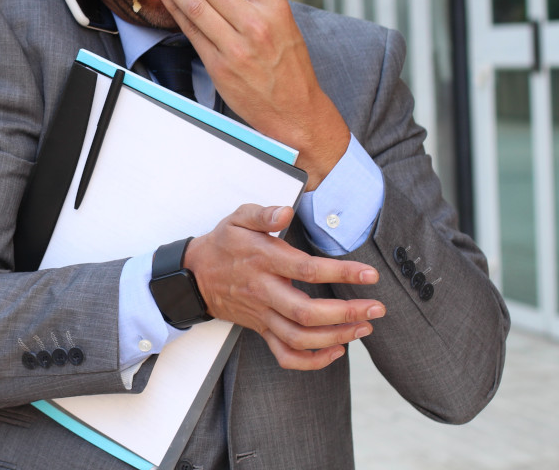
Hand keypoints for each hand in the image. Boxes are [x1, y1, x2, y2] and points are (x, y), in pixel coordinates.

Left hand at [152, 0, 348, 187]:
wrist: (295, 111)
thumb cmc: (289, 67)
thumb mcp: (285, 24)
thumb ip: (258, 0)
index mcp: (277, 7)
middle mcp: (255, 24)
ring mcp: (234, 46)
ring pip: (193, 5)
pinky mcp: (217, 65)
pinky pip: (190, 30)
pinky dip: (175, 10)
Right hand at [184, 204, 383, 370]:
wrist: (195, 276)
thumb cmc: (223, 244)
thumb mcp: (236, 218)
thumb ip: (262, 213)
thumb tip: (285, 210)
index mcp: (262, 261)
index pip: (306, 270)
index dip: (341, 274)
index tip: (369, 275)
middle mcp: (263, 292)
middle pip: (306, 312)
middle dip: (346, 314)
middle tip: (376, 308)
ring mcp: (262, 315)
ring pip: (299, 338)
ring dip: (336, 337)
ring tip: (364, 328)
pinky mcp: (261, 329)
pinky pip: (286, 355)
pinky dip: (312, 361)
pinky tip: (335, 351)